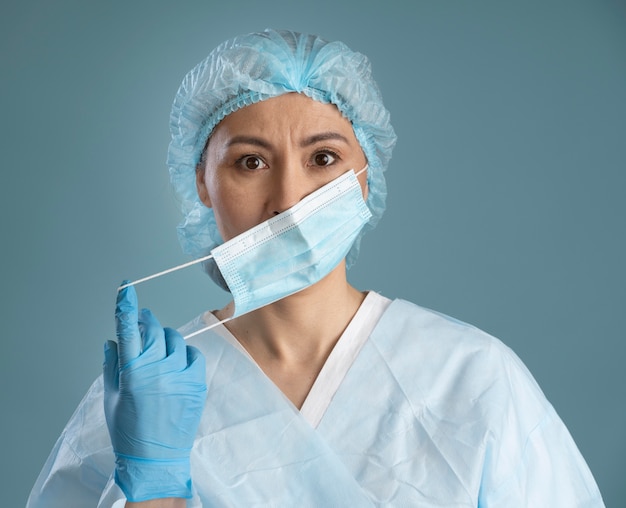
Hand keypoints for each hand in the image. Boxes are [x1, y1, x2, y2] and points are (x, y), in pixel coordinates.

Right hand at [103, 283, 206, 501]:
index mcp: (132, 372)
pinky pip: (193, 354)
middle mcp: (157, 369)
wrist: (156, 459)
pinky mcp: (197, 383)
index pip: (128, 329)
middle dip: (147, 322)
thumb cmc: (128, 430)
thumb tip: (112, 341)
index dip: (126, 306)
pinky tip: (177, 363)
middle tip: (143, 323)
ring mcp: (180, 375)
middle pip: (154, 330)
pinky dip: (184, 354)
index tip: (125, 287)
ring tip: (158, 351)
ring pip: (175, 339)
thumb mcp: (111, 398)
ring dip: (165, 339)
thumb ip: (111, 366)